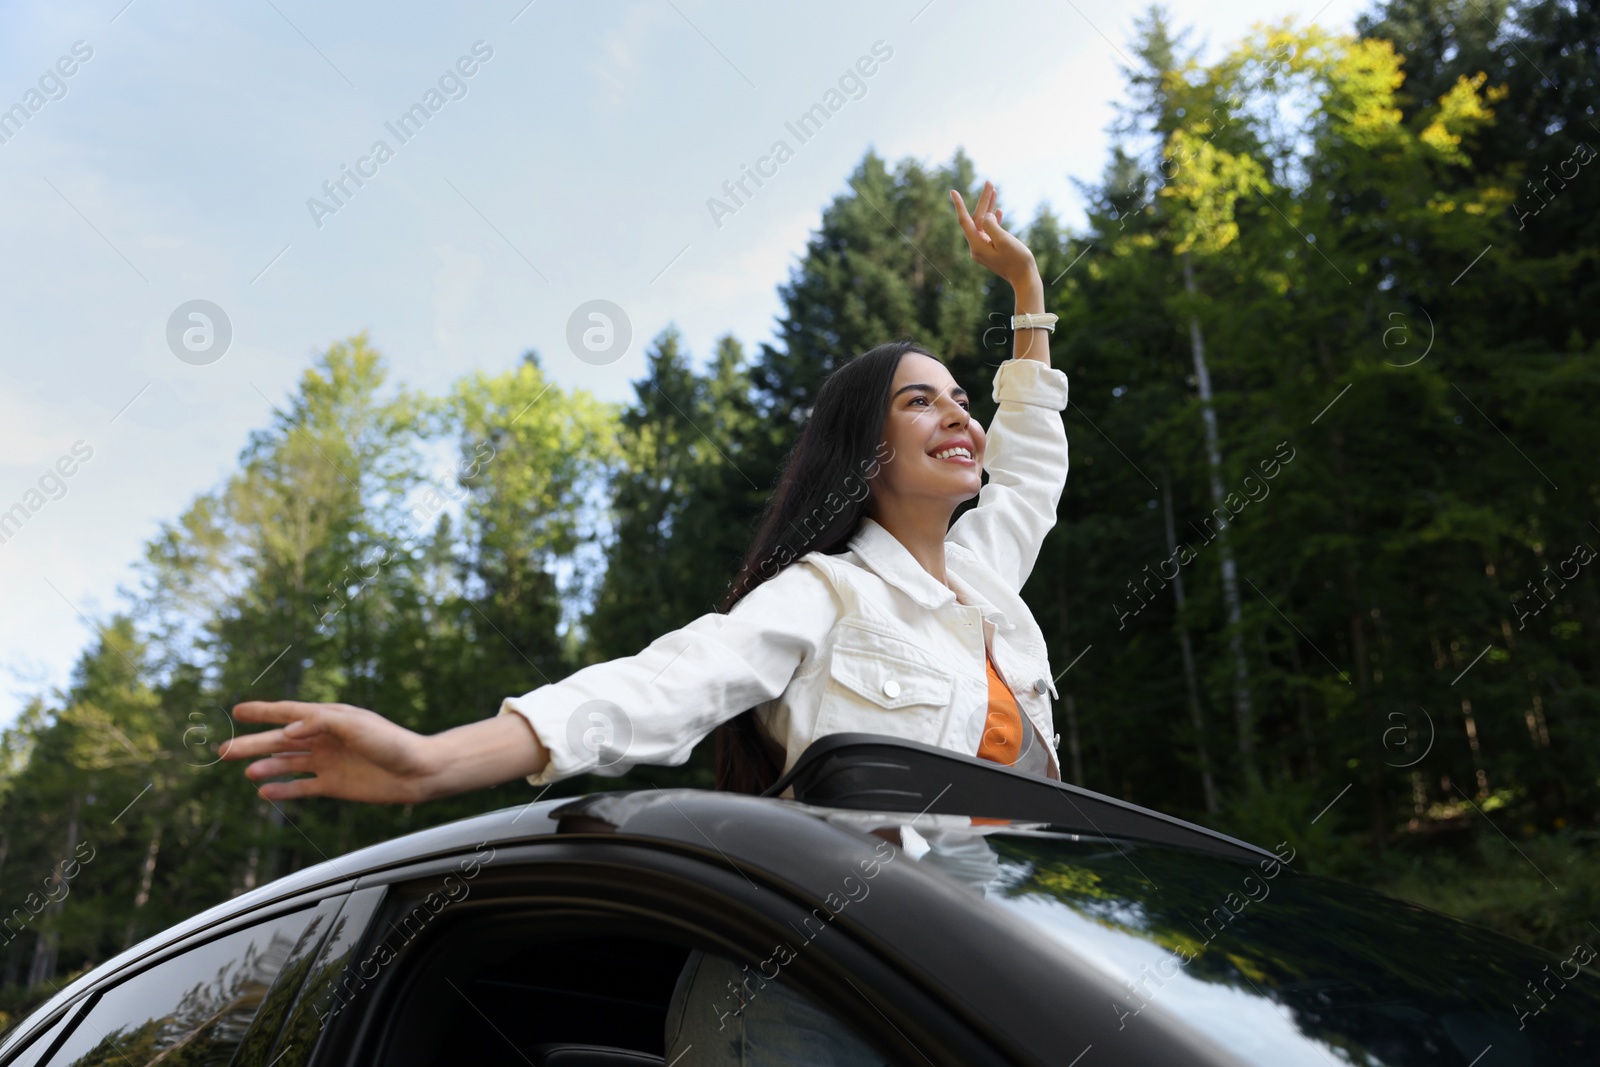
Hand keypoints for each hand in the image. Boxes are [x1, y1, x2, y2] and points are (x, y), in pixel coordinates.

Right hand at [221, 701, 438, 802]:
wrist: (418, 772)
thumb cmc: (392, 742)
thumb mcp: (356, 725)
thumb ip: (320, 723)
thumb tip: (288, 728)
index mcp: (329, 718)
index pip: (288, 712)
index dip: (263, 711)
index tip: (238, 709)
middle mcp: (325, 739)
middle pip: (280, 741)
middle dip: (252, 743)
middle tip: (223, 750)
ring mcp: (328, 762)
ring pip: (287, 764)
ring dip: (265, 767)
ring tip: (246, 771)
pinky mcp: (334, 785)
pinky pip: (301, 787)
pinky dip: (283, 790)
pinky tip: (264, 792)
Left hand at [949, 181, 1039, 290]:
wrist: (1025, 279)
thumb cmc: (1017, 260)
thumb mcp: (1004, 241)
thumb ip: (992, 226)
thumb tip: (987, 216)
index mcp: (977, 245)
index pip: (965, 221)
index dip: (959, 205)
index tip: (953, 191)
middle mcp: (977, 247)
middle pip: (977, 219)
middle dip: (983, 201)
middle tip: (989, 183)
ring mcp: (984, 249)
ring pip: (984, 223)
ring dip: (989, 208)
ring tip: (994, 190)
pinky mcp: (992, 250)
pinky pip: (990, 231)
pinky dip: (994, 220)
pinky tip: (999, 211)